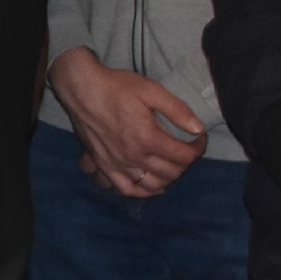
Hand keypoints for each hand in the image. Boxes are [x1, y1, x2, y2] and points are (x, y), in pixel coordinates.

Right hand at [51, 48, 207, 197]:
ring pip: (151, 185)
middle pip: (171, 173)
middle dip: (185, 163)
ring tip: (171, 166)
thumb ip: (178, 110)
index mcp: (147, 138)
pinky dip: (141, 192)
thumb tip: (199, 129)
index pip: (184, 156)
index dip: (198, 148)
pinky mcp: (103, 165)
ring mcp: (116, 164)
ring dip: (168, 179)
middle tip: (186, 150)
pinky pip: (125, 189)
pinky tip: (150, 185)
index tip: (200, 139)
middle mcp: (133, 156)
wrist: (81, 88)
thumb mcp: (151, 90)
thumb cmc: (116, 87)